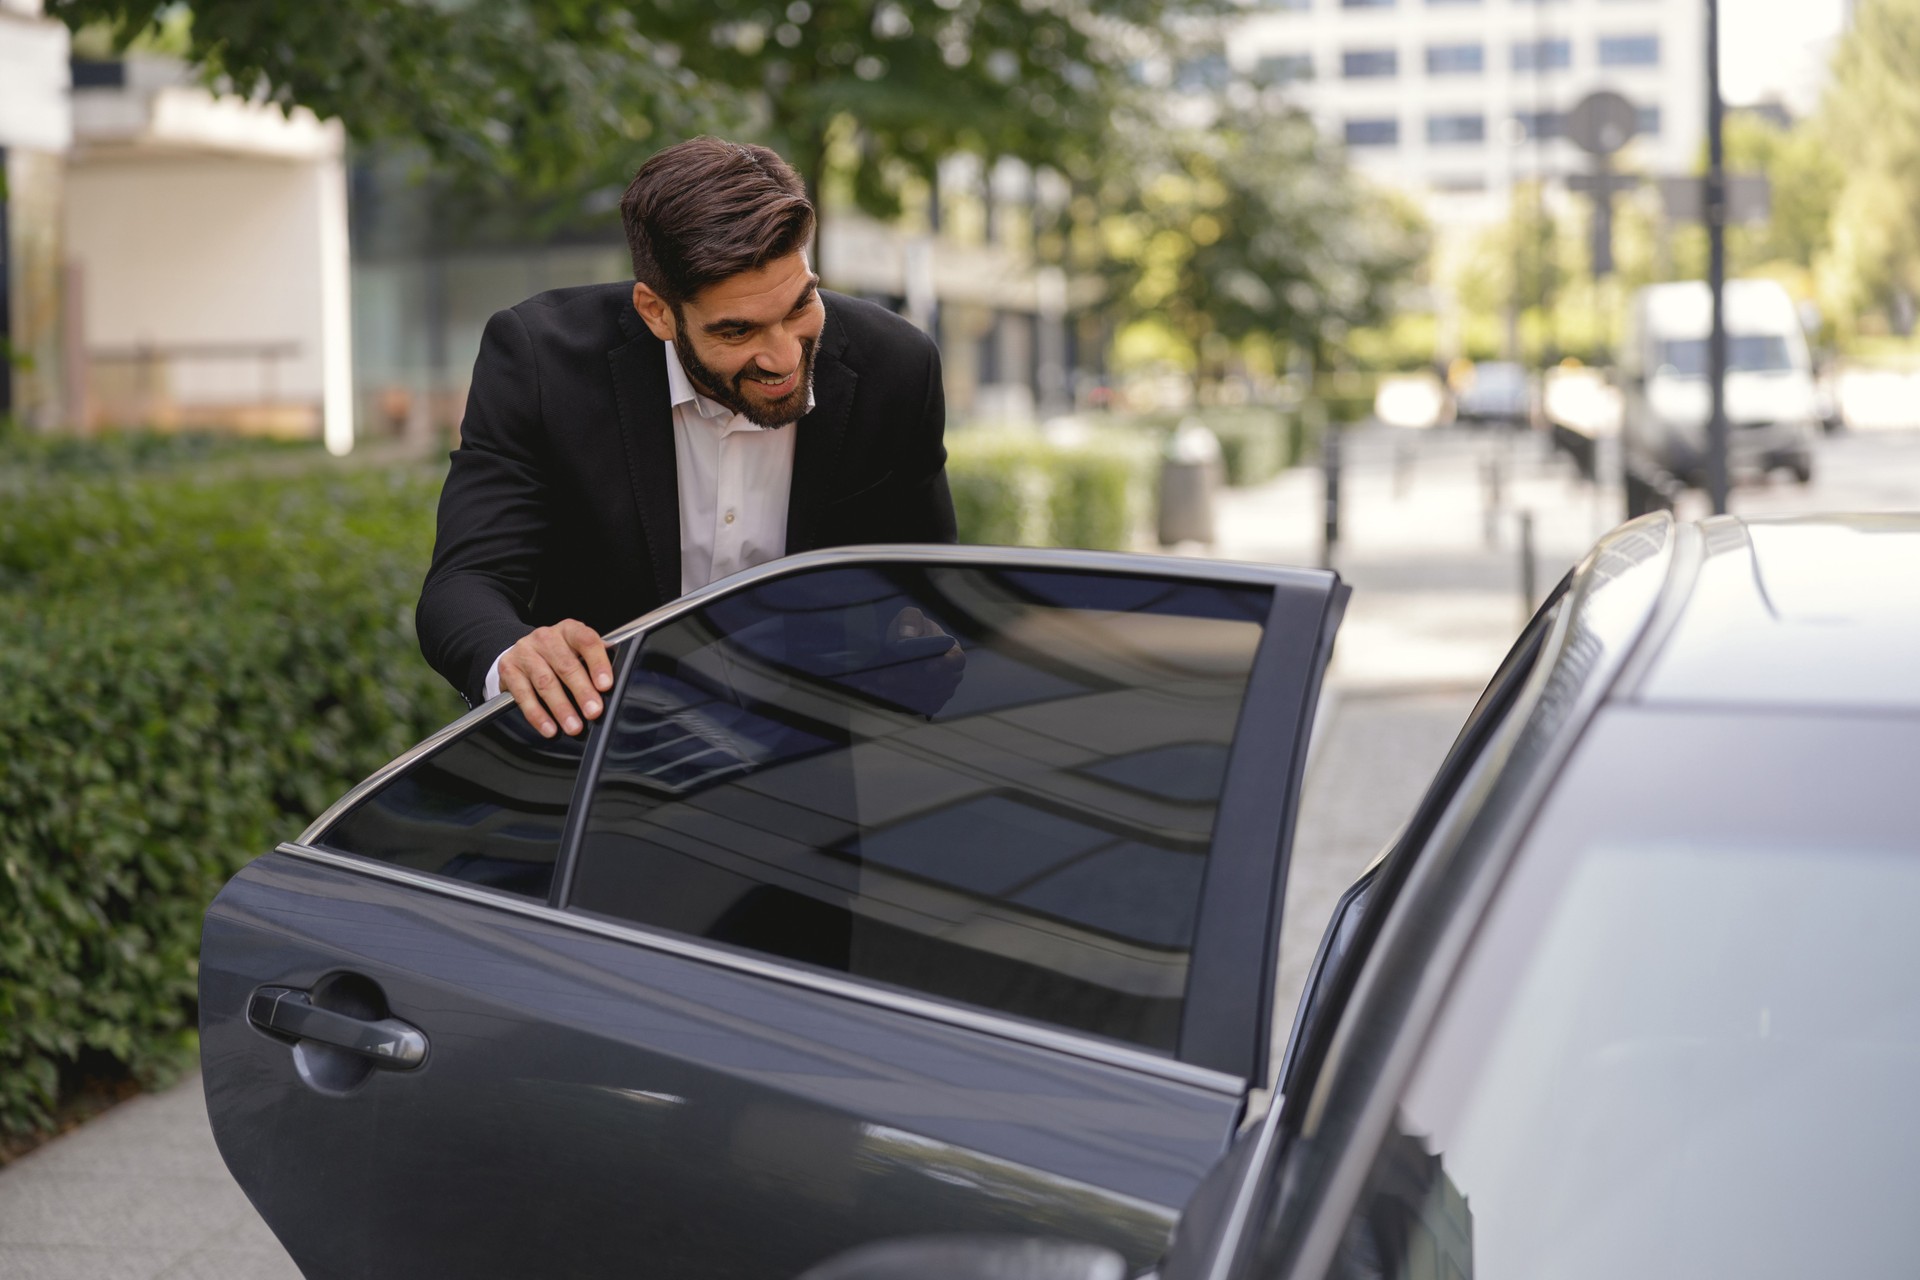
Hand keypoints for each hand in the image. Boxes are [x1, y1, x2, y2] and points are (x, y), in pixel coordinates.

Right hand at [499, 619, 613, 737]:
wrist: (522, 652)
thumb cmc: (558, 655)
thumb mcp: (578, 651)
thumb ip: (595, 662)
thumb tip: (615, 683)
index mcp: (569, 630)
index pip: (587, 641)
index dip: (598, 664)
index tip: (606, 685)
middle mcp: (546, 637)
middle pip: (566, 665)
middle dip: (582, 692)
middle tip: (594, 712)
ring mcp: (525, 652)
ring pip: (545, 682)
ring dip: (561, 707)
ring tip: (574, 726)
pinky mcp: (508, 668)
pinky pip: (524, 695)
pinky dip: (537, 714)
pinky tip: (549, 727)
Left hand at [871, 607, 964, 715]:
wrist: (905, 648)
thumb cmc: (913, 631)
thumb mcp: (911, 617)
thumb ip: (911, 621)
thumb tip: (906, 637)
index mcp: (953, 653)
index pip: (955, 660)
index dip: (943, 664)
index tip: (926, 666)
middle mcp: (951, 676)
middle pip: (935, 683)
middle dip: (908, 680)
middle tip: (884, 677)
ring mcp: (941, 693)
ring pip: (922, 697)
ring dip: (899, 692)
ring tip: (875, 684)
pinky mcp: (926, 705)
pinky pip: (912, 706)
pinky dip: (894, 700)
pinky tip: (876, 692)